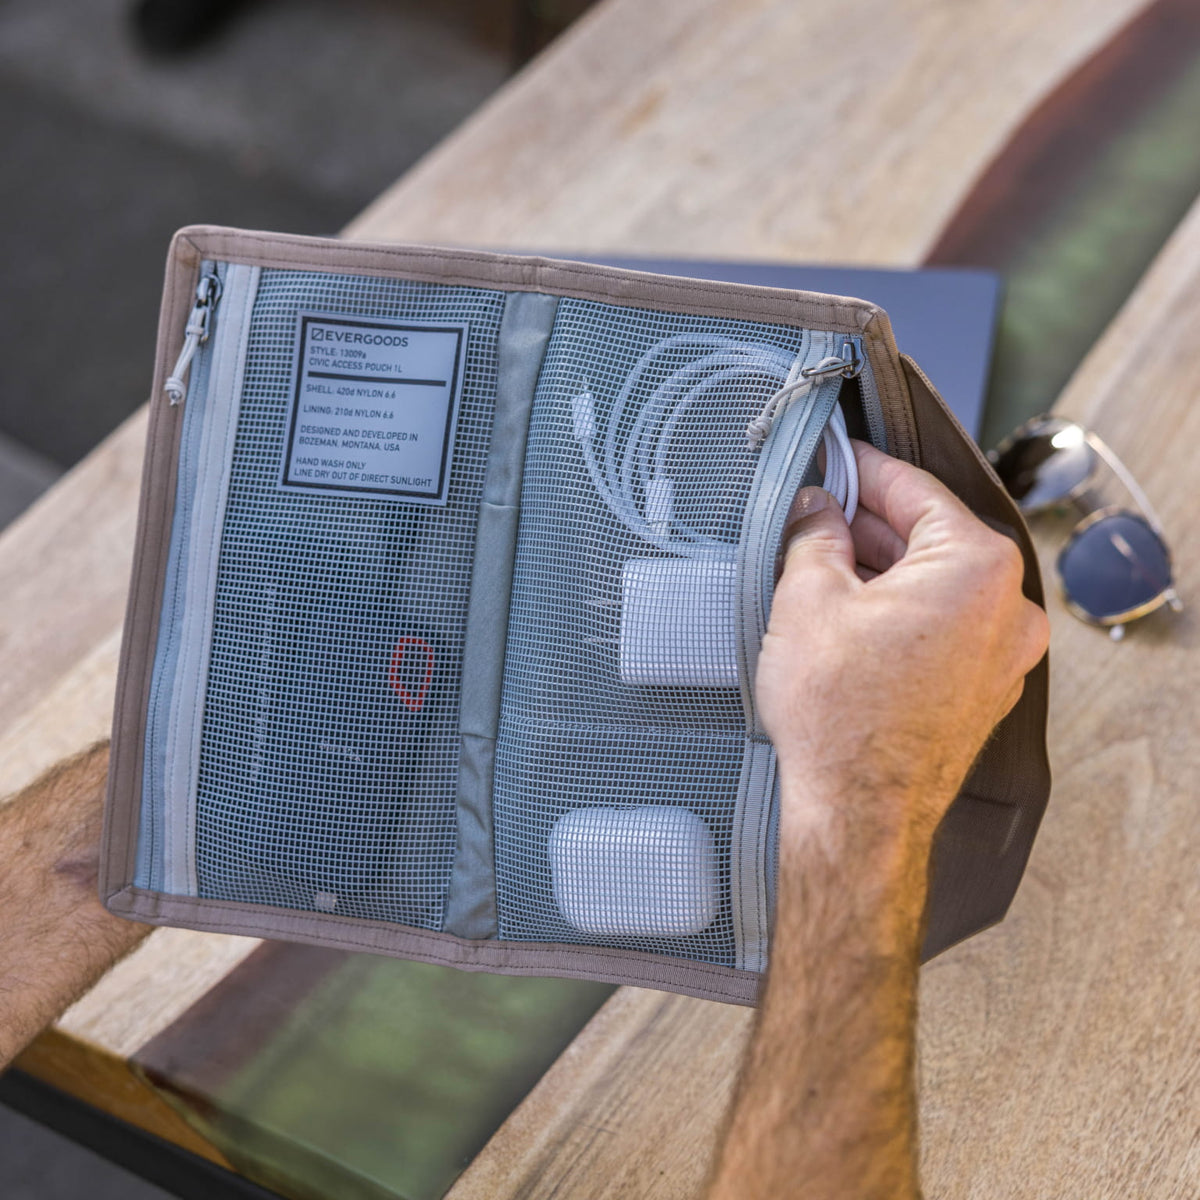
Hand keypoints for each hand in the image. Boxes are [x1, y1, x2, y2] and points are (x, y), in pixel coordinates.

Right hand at [756, 438, 1047, 847]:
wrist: (856, 813)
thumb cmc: (839, 715)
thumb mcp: (808, 598)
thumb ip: (814, 535)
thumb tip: (814, 509)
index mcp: (977, 567)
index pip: (916, 490)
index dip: (865, 469)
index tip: (838, 459)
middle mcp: (1008, 609)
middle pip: (932, 538)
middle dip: (871, 525)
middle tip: (816, 516)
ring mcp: (1003, 656)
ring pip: (938, 586)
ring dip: (884, 571)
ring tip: (823, 570)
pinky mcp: (984, 692)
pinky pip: (945, 628)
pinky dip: (904, 613)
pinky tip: (851, 618)